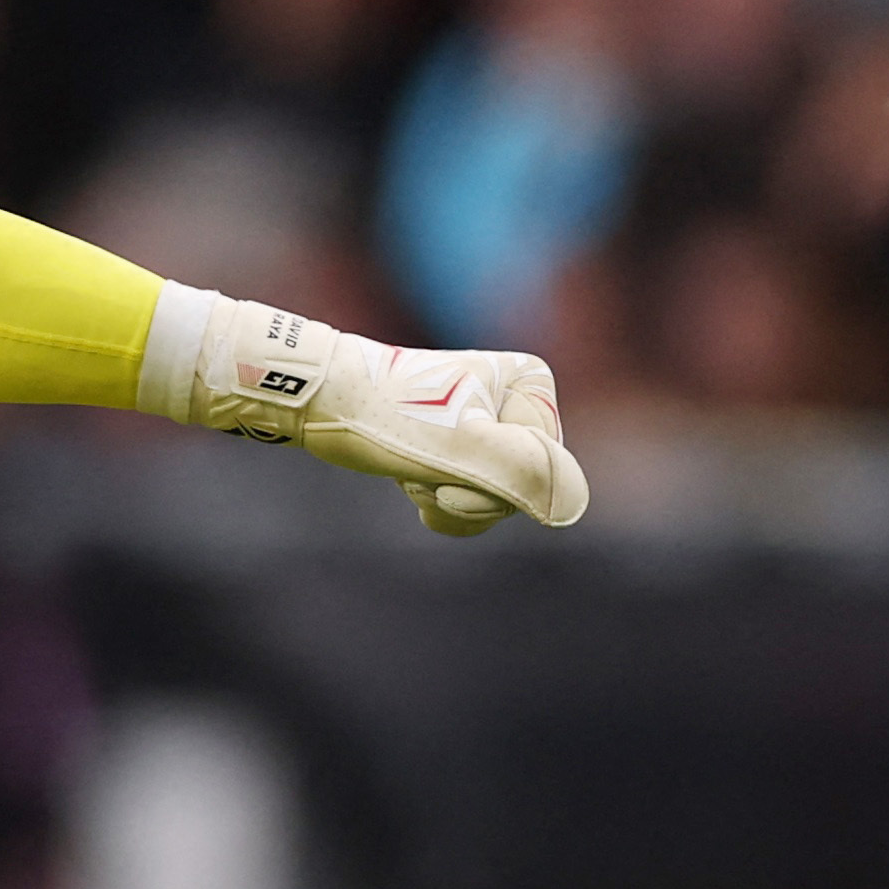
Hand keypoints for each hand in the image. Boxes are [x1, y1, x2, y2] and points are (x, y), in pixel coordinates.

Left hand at [167, 291, 589, 538]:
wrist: (317, 402)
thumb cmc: (382, 418)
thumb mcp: (457, 449)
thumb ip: (521, 472)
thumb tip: (571, 506)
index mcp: (532, 383)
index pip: (541, 471)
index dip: (488, 482)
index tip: (441, 453)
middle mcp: (516, 398)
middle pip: (518, 488)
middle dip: (462, 492)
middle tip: (418, 462)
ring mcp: (487, 423)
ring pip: (491, 501)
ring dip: (443, 498)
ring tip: (409, 464)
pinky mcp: (457, 445)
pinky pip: (468, 501)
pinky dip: (436, 502)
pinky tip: (408, 477)